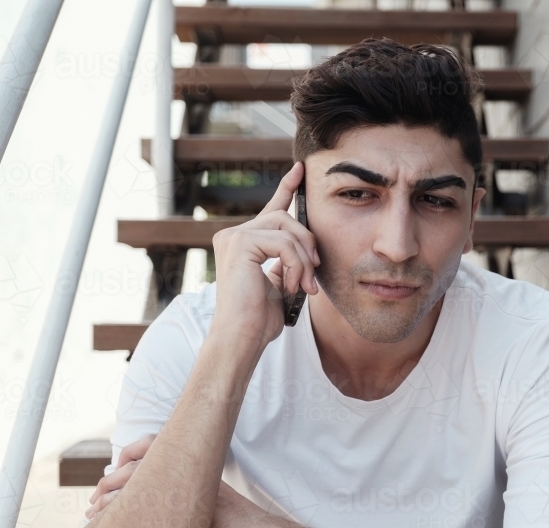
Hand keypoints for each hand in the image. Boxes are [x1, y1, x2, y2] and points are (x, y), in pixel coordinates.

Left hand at [85, 433, 274, 527]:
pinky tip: (104, 523)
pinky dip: (116, 513)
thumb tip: (161, 500)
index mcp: (191, 464)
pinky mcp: (179, 511)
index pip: (152, 446)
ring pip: (133, 486)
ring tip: (93, 511)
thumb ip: (185, 493)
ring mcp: (181, 491)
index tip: (113, 469)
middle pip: (137, 466)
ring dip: (107, 497)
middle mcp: (184, 473)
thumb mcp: (208, 498)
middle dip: (110, 479)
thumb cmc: (234, 521)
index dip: (128, 454)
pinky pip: (138, 508)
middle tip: (95, 496)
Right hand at [209, 161, 319, 349]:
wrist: (243, 336)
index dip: (287, 188)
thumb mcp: (280, 282)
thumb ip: (287, 260)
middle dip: (308, 243)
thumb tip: (306, 248)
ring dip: (304, 258)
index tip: (300, 170)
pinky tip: (293, 285)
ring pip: (287, 228)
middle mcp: (234, 234)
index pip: (271, 208)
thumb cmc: (260, 318)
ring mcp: (234, 237)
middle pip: (285, 217)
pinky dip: (296, 264)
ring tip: (304, 285)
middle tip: (314, 273)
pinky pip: (284, 243)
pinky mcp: (240, 243)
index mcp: (243, 241)